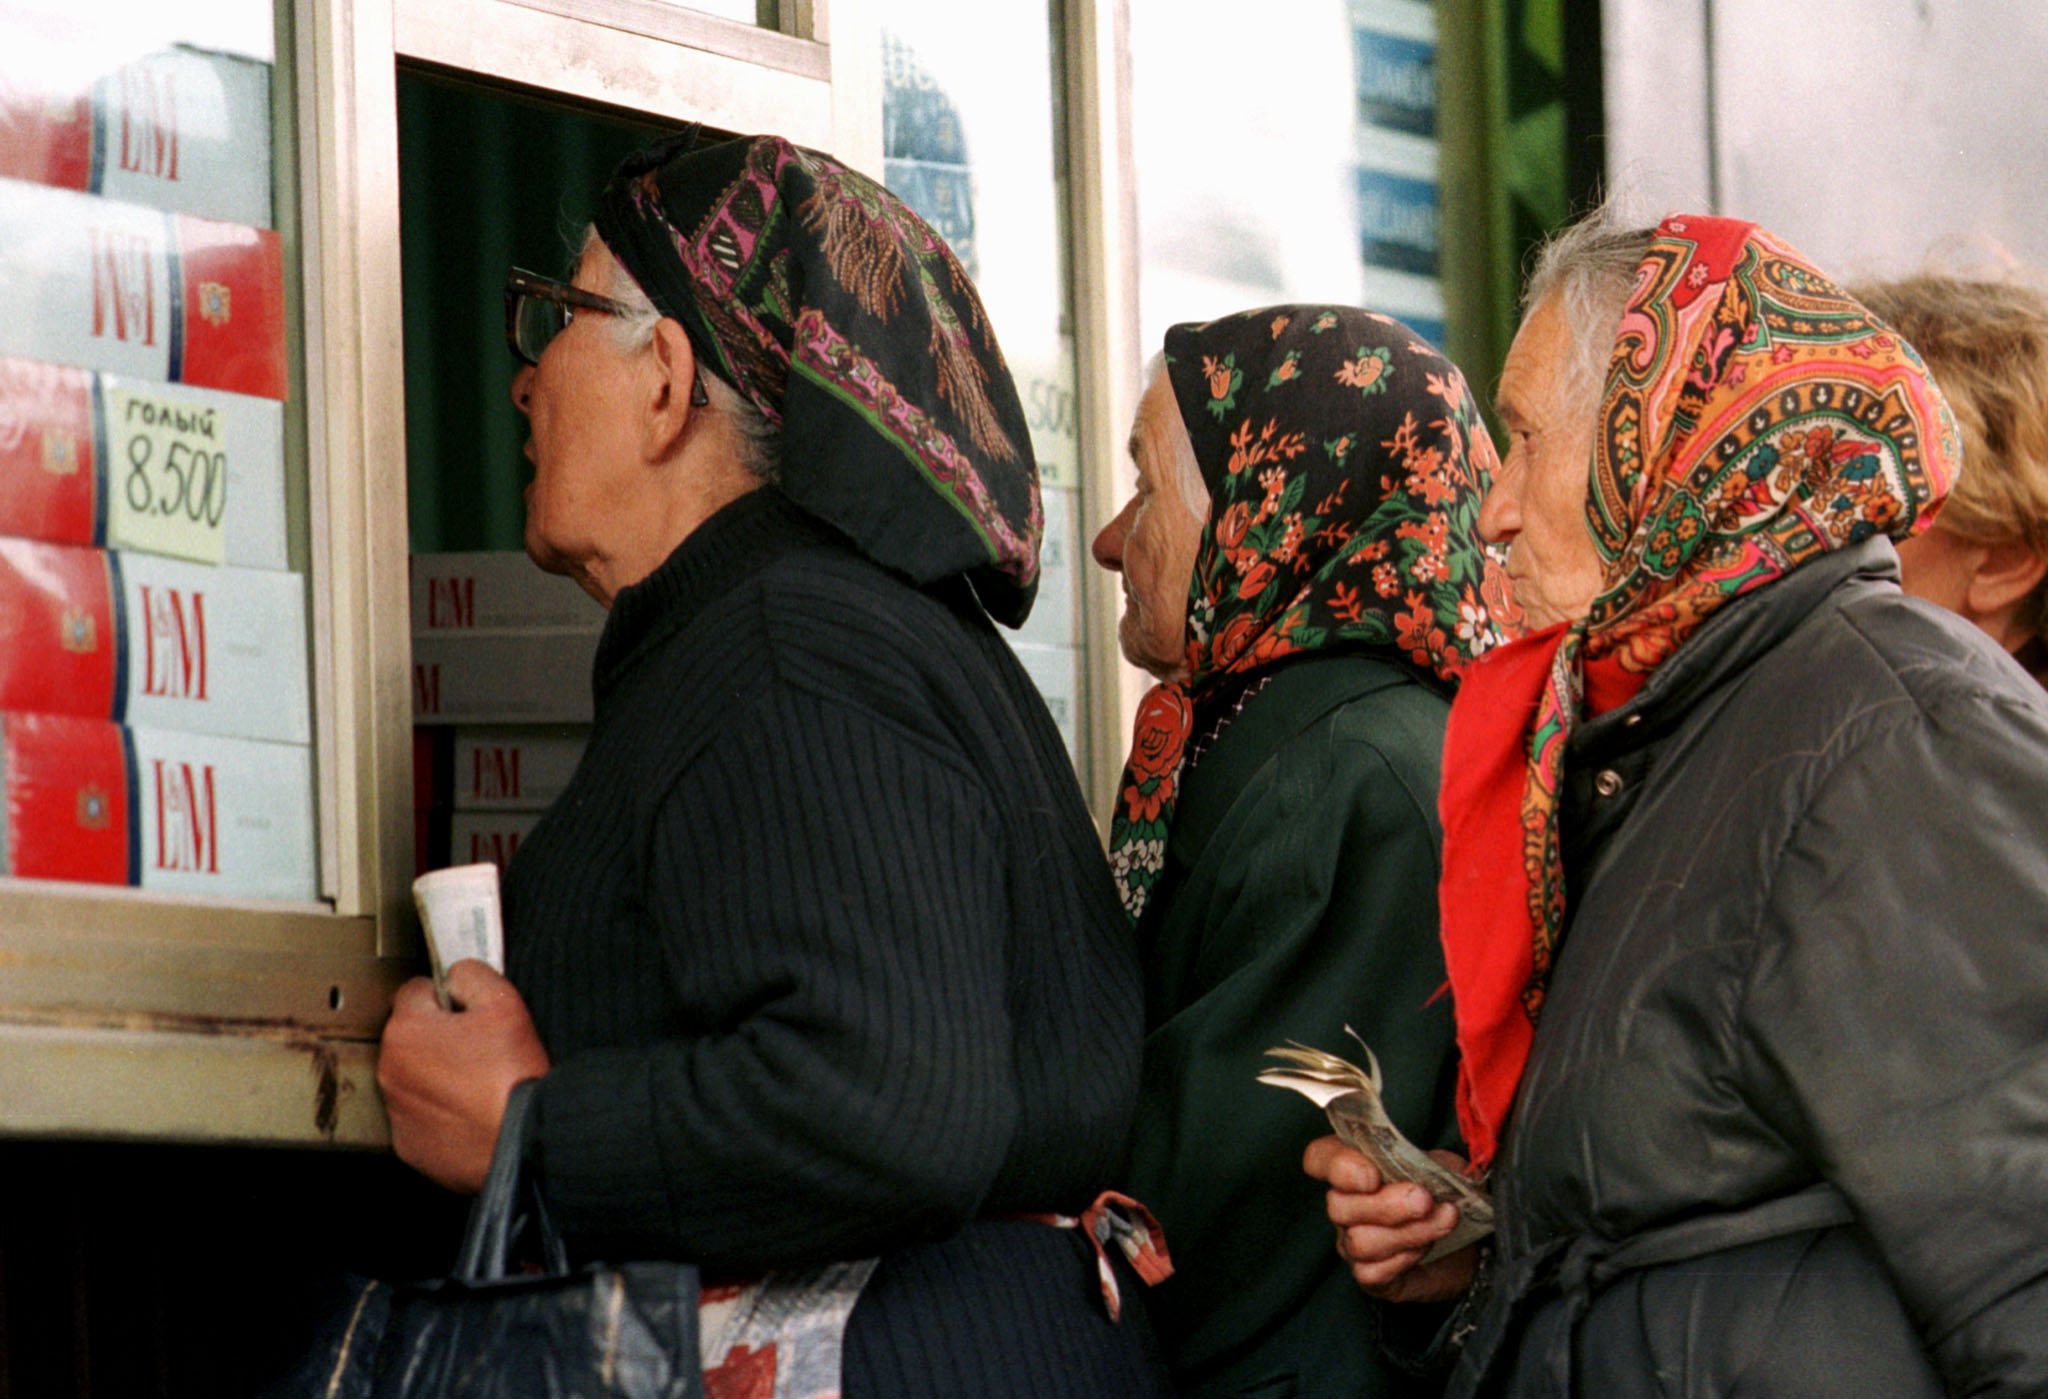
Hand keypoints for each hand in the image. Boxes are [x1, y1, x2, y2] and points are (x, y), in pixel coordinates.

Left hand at [377, 960, 550, 1193]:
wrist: (520, 1141)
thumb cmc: (511, 1076)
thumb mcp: (504, 1002)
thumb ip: (472, 974)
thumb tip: (457, 975)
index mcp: (407, 1030)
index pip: (416, 991)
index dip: (448, 996)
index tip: (469, 1011)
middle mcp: (391, 1071)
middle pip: (413, 1036)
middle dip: (441, 1037)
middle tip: (481, 1048)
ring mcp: (397, 1111)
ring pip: (415, 1078)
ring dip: (439, 1075)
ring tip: (479, 1083)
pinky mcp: (409, 1144)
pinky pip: (421, 1117)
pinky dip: (441, 1113)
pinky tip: (471, 1111)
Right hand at [1303, 1135, 1480, 1302]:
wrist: (1472, 1243)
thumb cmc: (1449, 1196)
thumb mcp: (1446, 1167)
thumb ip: (1431, 1164)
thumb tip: (1425, 1174)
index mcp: (1357, 1166)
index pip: (1320, 1158)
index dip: (1339, 1166)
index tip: (1373, 1176)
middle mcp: (1346, 1204)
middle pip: (1338, 1205)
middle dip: (1387, 1205)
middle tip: (1425, 1201)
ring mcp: (1353, 1241)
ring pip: (1359, 1241)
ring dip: (1408, 1232)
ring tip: (1441, 1224)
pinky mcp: (1369, 1275)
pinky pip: (1371, 1272)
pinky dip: (1404, 1259)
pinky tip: (1425, 1249)